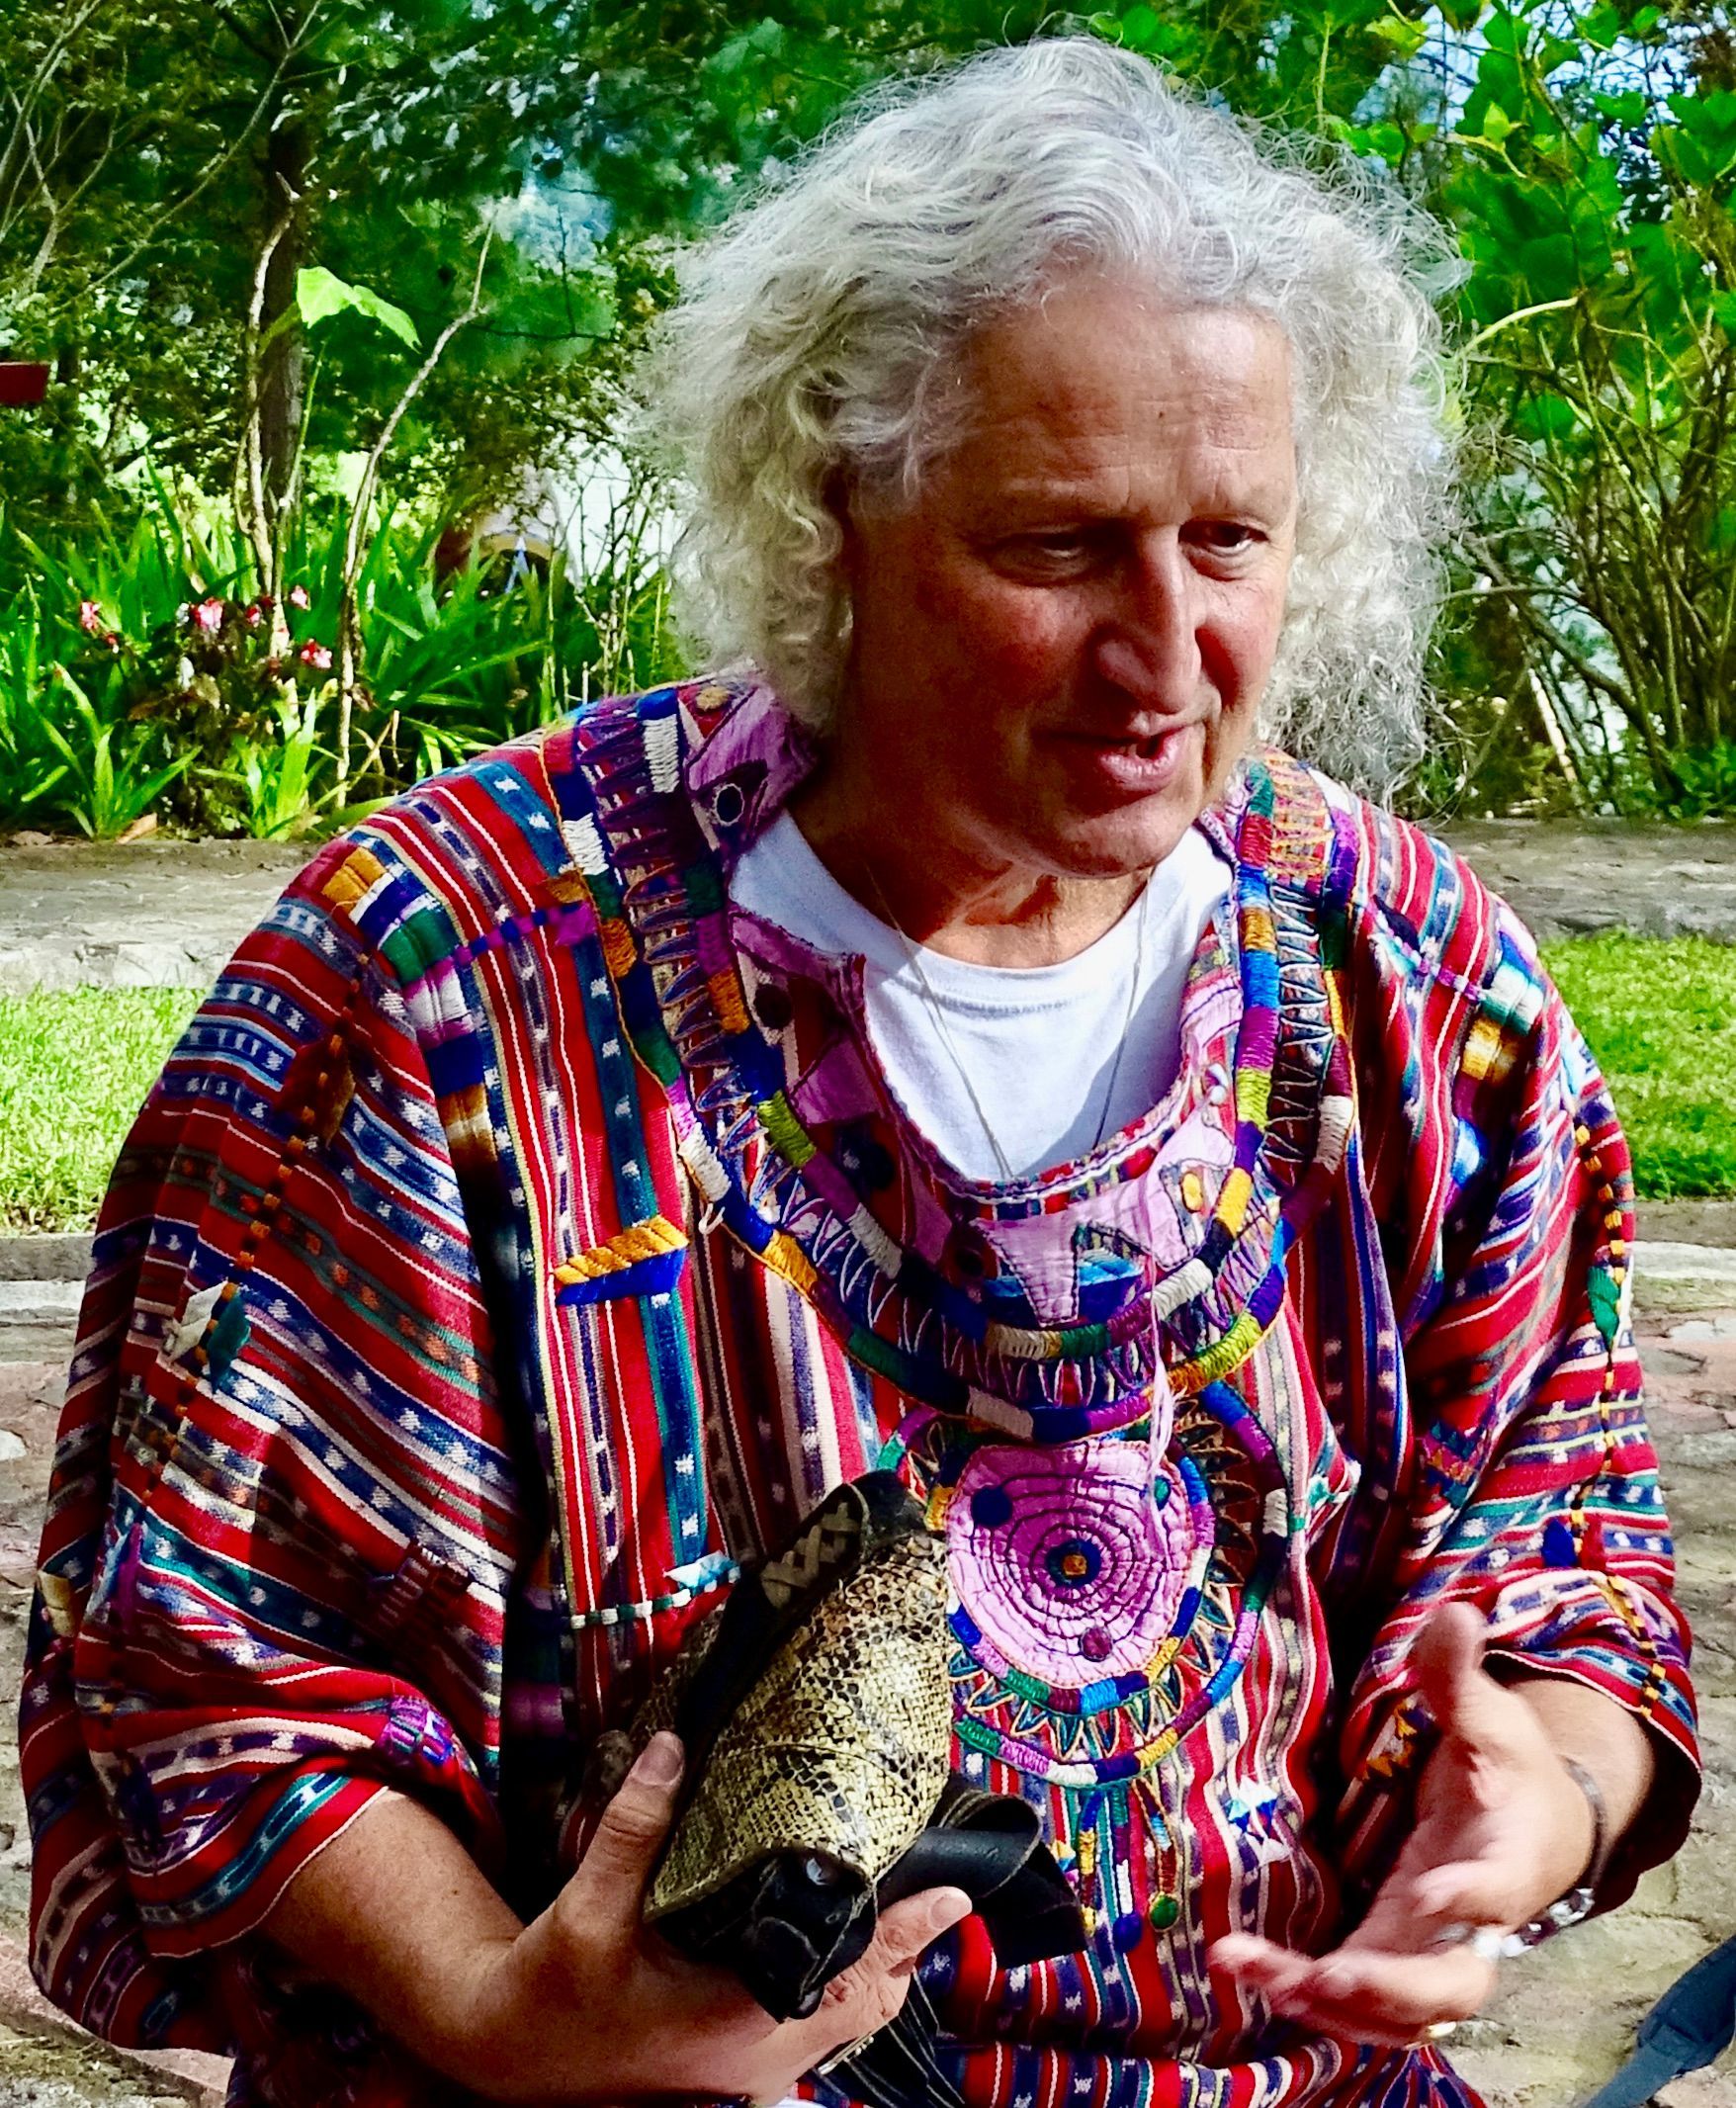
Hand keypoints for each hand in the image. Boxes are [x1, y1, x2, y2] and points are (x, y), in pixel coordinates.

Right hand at [447, 1732, 973, 2102]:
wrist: (510, 2056)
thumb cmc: (550, 1992)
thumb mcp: (586, 1907)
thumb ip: (634, 1827)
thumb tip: (674, 1747)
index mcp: (736, 2016)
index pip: (848, 1972)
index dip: (906, 1932)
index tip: (954, 1891)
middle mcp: (757, 2058)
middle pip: (866, 2003)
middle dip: (903, 1946)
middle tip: (930, 1881)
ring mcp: (749, 2075)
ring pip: (845, 2023)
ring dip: (873, 1969)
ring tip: (893, 1904)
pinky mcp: (735, 2073)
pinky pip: (814, 2033)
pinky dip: (837, 1990)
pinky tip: (831, 1946)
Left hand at [1212, 1601, 1596, 2048]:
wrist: (1539, 1828)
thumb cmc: (1512, 1769)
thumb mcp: (1493, 1717)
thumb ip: (1461, 1676)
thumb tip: (1455, 1610)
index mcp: (1508, 1859)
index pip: (1498, 1893)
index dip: (1471, 1901)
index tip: (1432, 1895)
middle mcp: (1474, 1926)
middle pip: (1450, 1986)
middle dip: (1390, 1989)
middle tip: (1327, 1976)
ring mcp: (1432, 1950)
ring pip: (1396, 2010)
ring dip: (1330, 2005)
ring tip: (1253, 1972)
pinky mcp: (1393, 1953)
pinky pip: (1357, 1996)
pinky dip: (1308, 1995)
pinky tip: (1244, 1968)